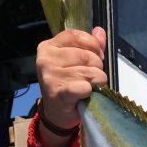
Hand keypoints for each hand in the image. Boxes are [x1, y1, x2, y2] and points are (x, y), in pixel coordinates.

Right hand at [36, 27, 106, 145]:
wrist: (57, 114)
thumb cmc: (68, 86)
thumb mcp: (75, 63)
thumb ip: (89, 46)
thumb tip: (100, 32)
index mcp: (49, 46)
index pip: (76, 36)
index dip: (93, 46)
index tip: (97, 57)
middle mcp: (47, 59)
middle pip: (87, 56)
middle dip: (97, 68)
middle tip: (92, 79)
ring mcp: (51, 76)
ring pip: (90, 72)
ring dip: (97, 82)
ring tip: (89, 88)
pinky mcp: (58, 92)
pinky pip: (83, 87)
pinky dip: (90, 91)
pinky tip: (86, 94)